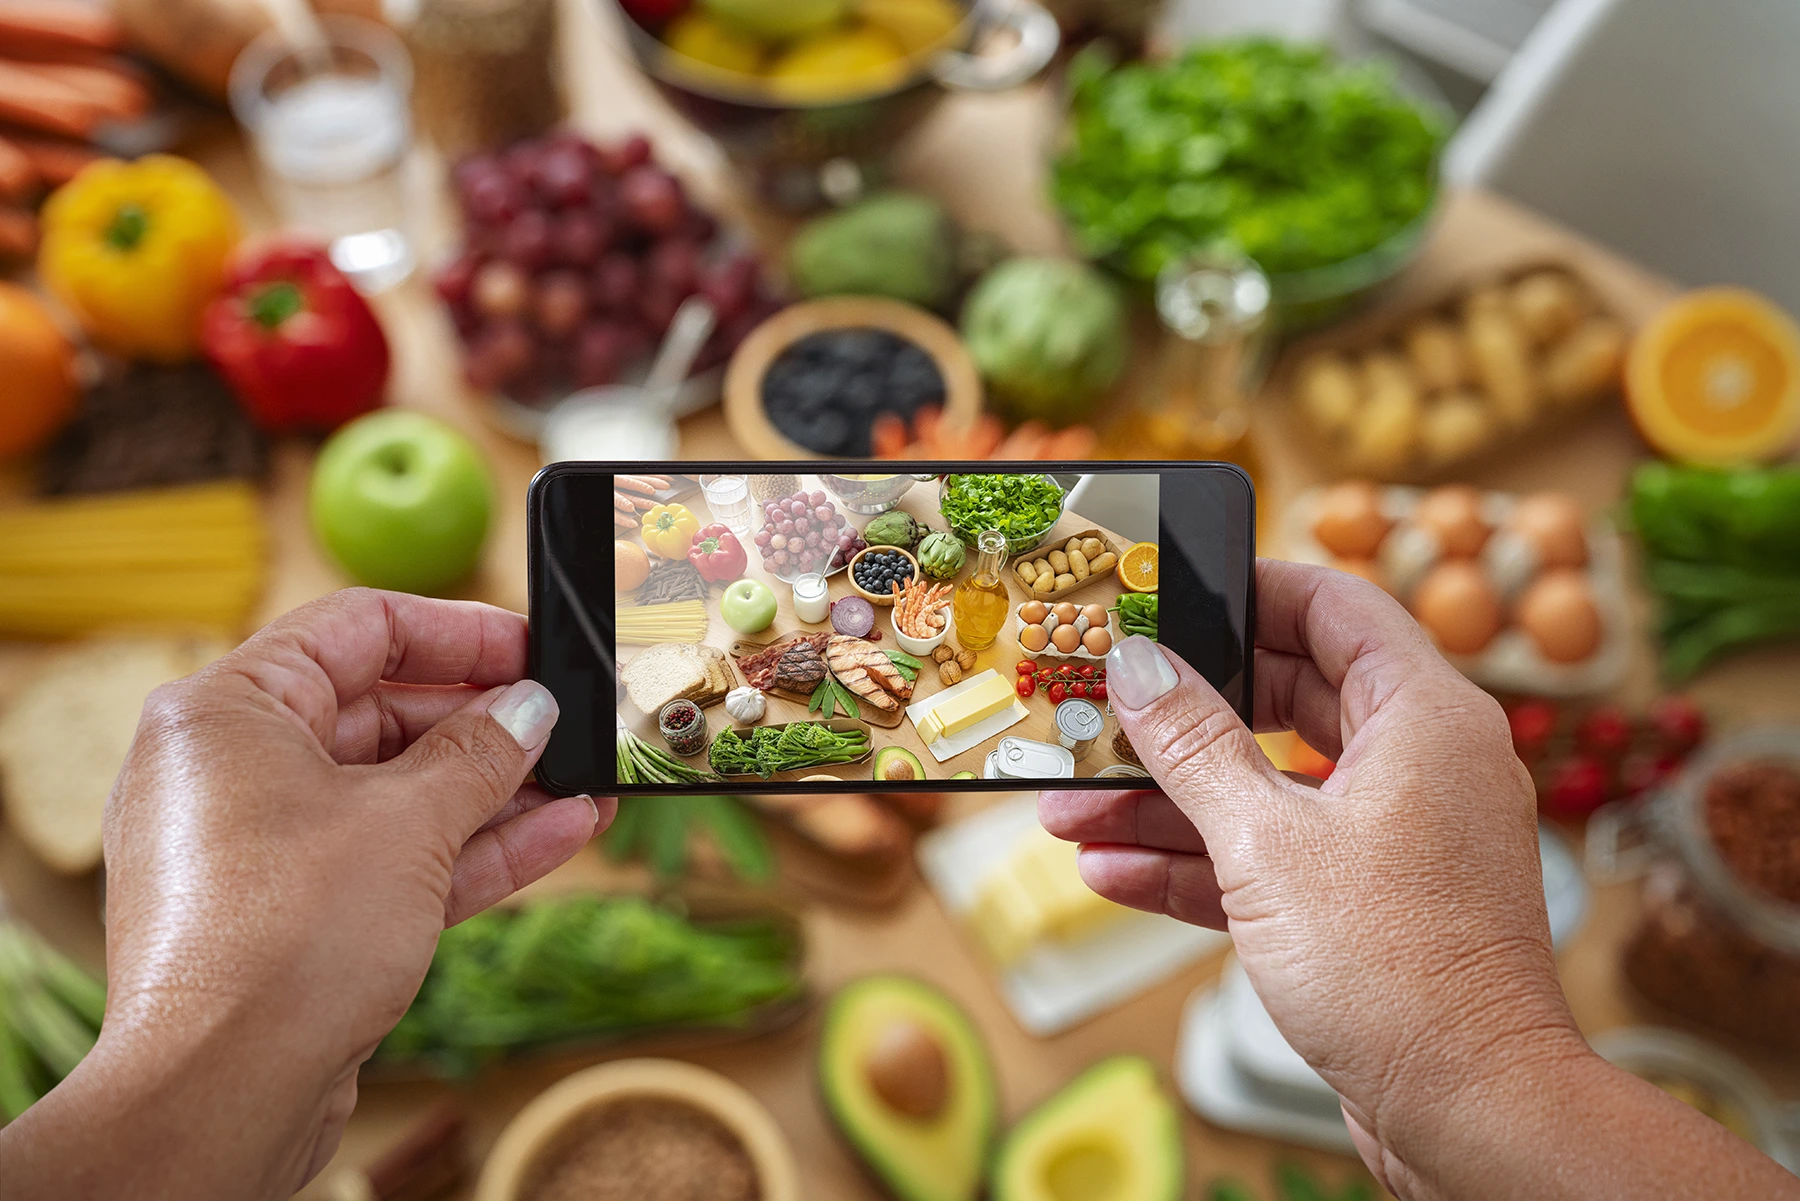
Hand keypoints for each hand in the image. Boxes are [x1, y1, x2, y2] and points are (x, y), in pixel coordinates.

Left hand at [0, 588, 612, 1200]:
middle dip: (487, 723)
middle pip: (383, 713)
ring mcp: (262, 847)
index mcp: (228, 711)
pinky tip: (557, 834)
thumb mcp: (408, 821)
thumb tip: (530, 708)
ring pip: (397, 794)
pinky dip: (469, 847)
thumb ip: (481, 753)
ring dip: (495, 791)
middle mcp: (232, 769)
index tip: (532, 647)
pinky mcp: (294, 915)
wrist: (224, 1094)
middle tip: (567, 724)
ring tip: (583, 783)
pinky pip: (392, 856)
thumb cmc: (280, 940)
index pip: (357, 629)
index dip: (458, 632)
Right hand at [1042, 560, 1798, 1199]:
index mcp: (1422, 717)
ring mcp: (1393, 836)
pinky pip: (1273, 856)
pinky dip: (1200, 863)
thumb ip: (1192, 746)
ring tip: (1074, 810)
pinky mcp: (1367, 902)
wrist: (1469, 1113)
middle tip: (1102, 710)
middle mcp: (1417, 764)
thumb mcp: (1265, 841)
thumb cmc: (1399, 970)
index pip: (1334, 606)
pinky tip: (1116, 871)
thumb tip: (1139, 667)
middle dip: (1180, 718)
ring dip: (1168, 802)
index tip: (1170, 593)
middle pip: (1284, 698)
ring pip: (1266, 787)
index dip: (1249, 590)